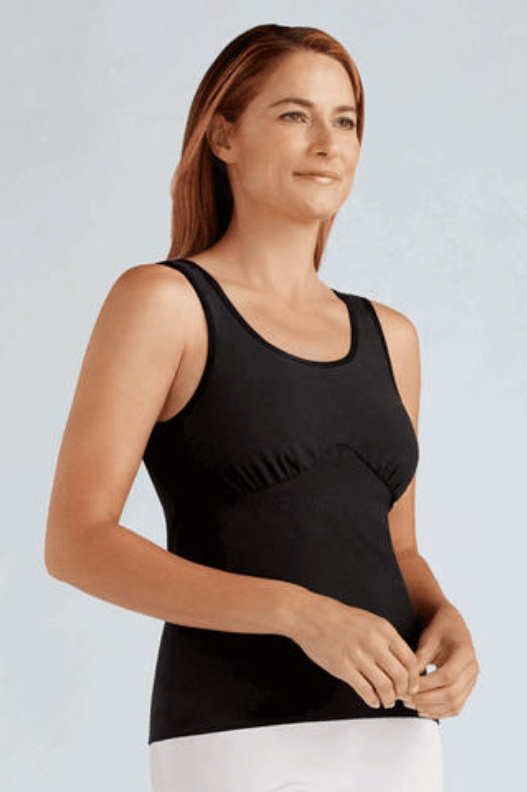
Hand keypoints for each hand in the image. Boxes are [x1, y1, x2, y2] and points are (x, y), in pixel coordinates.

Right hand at [292, 594, 421, 709]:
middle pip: (401, 676)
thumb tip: (404, 663)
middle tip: (401, 696)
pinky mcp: (343, 668)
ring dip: (389, 699)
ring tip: (387, 701)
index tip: (411, 685)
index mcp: (384, 630)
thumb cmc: (341, 618)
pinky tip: (373, 701)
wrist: (312, 616)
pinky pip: (365, 691)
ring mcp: (358, 656)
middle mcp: (374, 643)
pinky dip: (373, 700)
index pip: (410, 660)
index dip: (413, 677)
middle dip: (403, 691)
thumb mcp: (371, 621)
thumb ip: (387, 640)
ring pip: (385, 687)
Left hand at [401, 602, 479, 718]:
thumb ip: (419, 658)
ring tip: (410, 704)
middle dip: (426, 699)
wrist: (453, 628)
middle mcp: (472, 669)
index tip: (408, 687)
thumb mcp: (428, 639)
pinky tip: (421, 709)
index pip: (446, 675)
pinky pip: (455, 707)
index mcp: (465, 653)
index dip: (426, 684)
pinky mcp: (467, 690)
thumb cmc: (439, 631)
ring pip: (454, 705)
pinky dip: (439, 712)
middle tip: (405, 699)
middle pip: (451, 693)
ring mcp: (472, 681)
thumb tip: (406, 680)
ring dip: (431, 708)